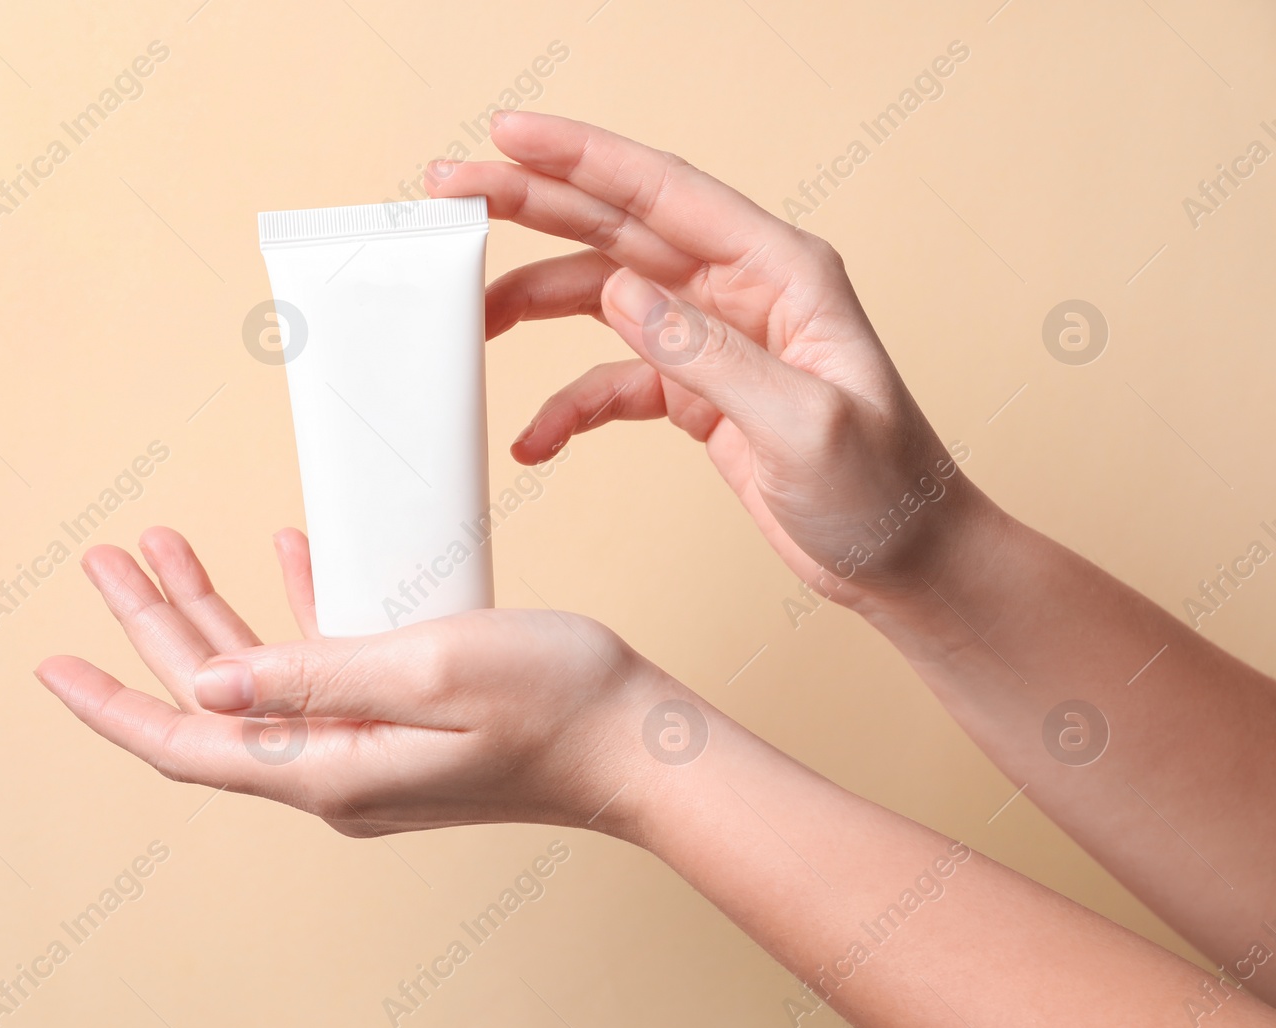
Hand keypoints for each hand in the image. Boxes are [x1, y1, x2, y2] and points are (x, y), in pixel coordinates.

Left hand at [35, 526, 687, 835]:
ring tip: (170, 549)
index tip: (51, 665)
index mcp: (329, 767)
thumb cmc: (555, 702)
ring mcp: (369, 752)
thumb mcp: (429, 670)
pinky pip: (324, 672)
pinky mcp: (402, 728)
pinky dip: (294, 616)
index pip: (186, 743)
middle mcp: (335, 770)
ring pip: (261, 681)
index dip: (113, 705)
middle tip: (110, 558)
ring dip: (214, 614)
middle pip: (214, 701)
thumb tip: (209, 687)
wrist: (637, 745)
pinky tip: (284, 557)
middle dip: (156, 627)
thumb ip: (314, 675)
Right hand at [427, 112, 1000, 606]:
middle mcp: (741, 291)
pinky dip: (569, 406)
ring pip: (602, 297)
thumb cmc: (885, 491)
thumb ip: (709, 356)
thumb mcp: (804, 424)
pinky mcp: (695, 393)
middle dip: (533, 205)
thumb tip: (620, 293)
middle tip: (453, 191)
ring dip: (533, 304)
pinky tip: (534, 438)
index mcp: (781, 271)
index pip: (666, 191)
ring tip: (467, 318)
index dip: (582, 157)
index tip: (508, 134)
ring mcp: (712, 341)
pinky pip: (612, 380)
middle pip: (618, 227)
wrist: (905, 562)